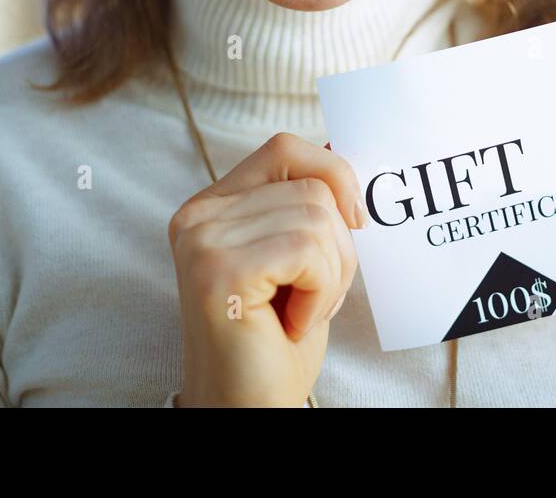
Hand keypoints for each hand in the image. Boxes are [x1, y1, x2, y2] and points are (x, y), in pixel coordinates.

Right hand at [169, 132, 363, 405]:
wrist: (249, 408)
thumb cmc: (277, 340)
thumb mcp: (299, 257)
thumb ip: (307, 203)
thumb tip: (344, 149)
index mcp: (214, 205)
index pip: (285, 147)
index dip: (333, 172)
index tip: (356, 220)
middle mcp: (199, 215)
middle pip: (312, 186)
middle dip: (340, 246)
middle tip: (317, 296)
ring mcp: (202, 241)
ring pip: (317, 218)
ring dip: (331, 276)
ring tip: (302, 311)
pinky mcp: (217, 271)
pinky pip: (306, 250)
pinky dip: (320, 292)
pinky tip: (293, 322)